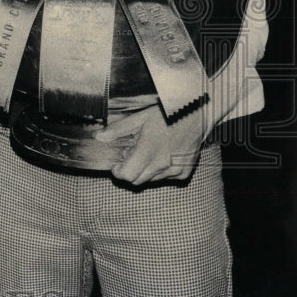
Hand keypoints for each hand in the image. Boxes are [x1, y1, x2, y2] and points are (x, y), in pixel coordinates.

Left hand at [96, 102, 212, 185]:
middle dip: (130, 172)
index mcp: (148, 151)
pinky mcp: (184, 172)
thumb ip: (118, 130)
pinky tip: (163, 155)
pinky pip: (165, 178)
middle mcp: (162, 164)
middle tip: (132, 156)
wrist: (197, 116)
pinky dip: (160, 171)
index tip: (117, 164)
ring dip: (145, 171)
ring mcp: (175, 170)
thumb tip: (99, 137)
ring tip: (149, 152)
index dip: (118, 172)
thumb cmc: (167, 115)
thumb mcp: (139, 118)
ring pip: (151, 180)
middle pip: (136, 181)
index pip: (127, 175)